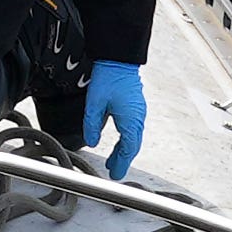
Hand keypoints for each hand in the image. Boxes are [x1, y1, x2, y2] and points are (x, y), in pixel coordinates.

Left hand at [79, 62, 148, 179]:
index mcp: (130, 119)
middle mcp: (138, 118)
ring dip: (124, 150)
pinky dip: (127, 139)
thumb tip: (93, 141)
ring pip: (134, 137)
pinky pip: (133, 129)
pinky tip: (119, 141)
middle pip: (132, 145)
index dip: (121, 163)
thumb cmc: (108, 77)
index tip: (115, 174)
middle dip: (123, 160)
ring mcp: (139, 111)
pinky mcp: (136, 106)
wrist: (119, 57)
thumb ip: (92, 124)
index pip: (128, 148)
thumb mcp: (94, 103)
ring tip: (113, 161)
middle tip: (114, 172)